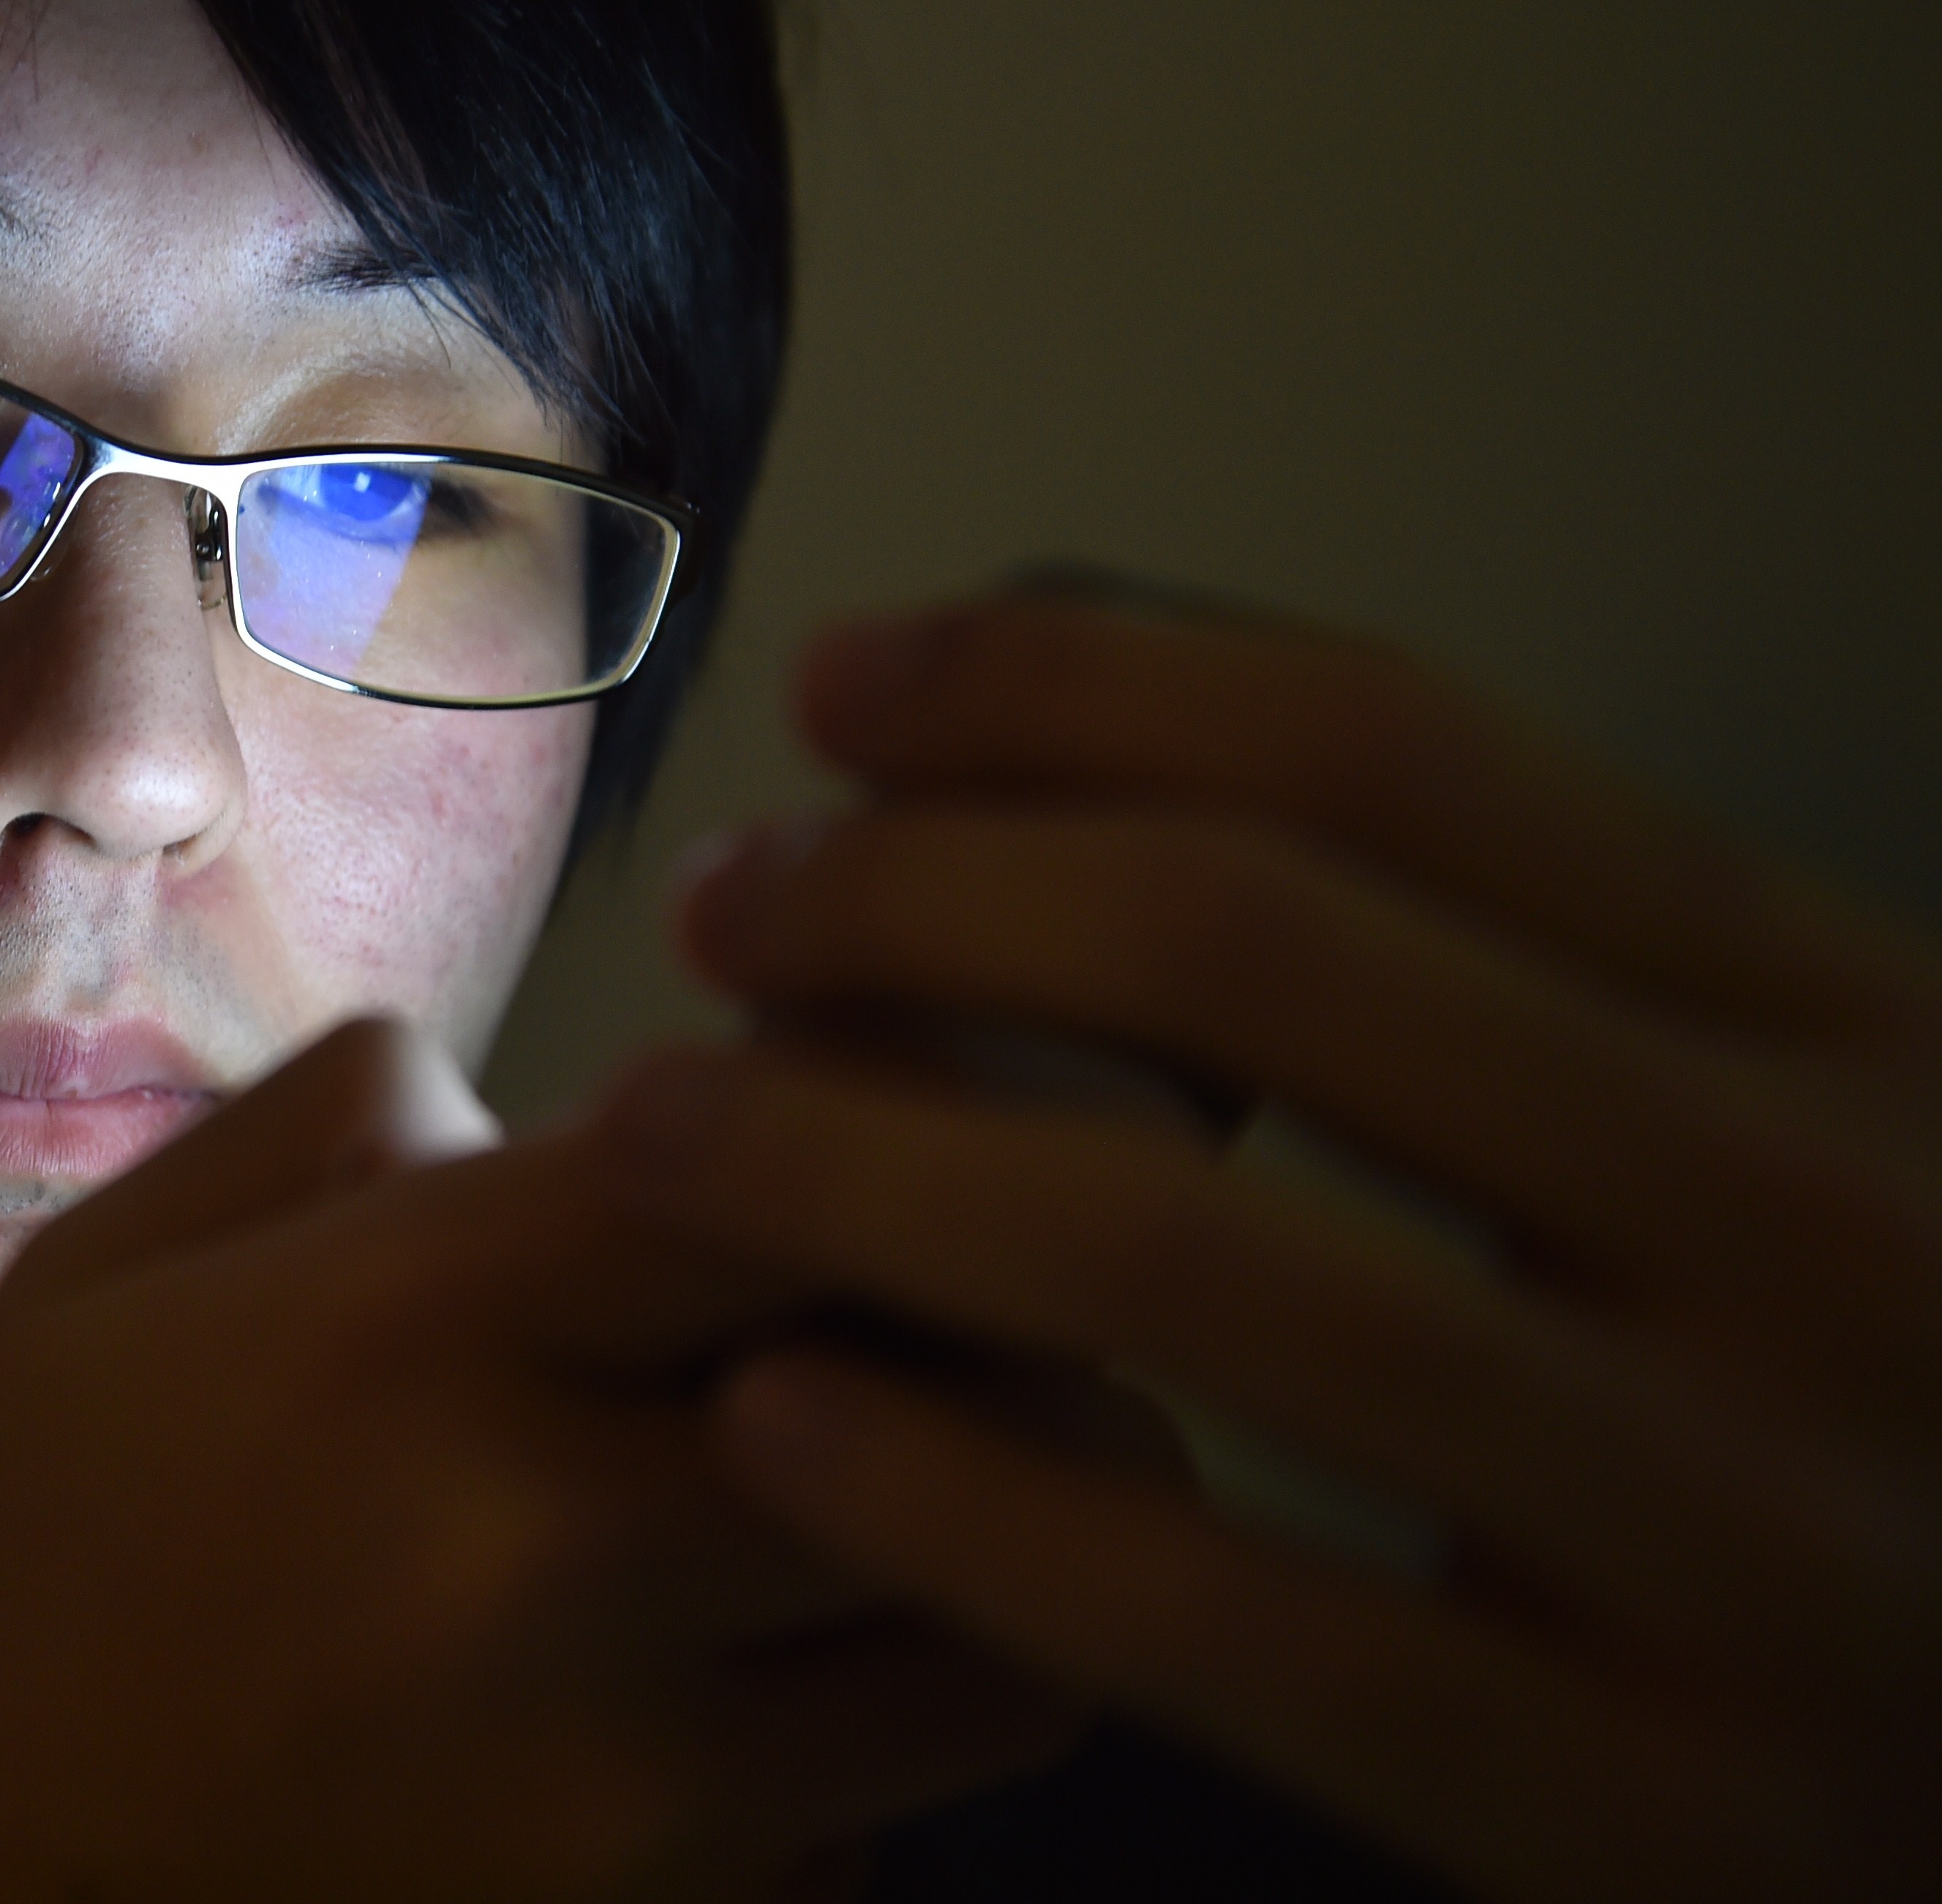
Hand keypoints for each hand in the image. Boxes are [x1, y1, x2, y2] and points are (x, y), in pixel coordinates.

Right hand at [0, 1018, 1080, 1902]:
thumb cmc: (21, 1556)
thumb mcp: (115, 1268)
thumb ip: (349, 1116)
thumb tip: (587, 1095)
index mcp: (414, 1324)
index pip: (804, 1154)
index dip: (896, 1105)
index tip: (881, 1106)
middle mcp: (552, 1544)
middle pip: (989, 1395)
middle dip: (1006, 1329)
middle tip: (958, 1302)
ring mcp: (627, 1784)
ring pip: (1004, 1640)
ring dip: (988, 1553)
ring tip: (878, 1506)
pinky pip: (889, 1828)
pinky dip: (868, 1754)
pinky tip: (752, 1701)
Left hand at [615, 590, 1941, 1897]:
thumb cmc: (1904, 1419)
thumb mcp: (1801, 1125)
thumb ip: (1518, 950)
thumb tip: (1077, 721)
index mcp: (1865, 1029)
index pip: (1393, 755)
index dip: (1067, 688)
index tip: (849, 685)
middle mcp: (1833, 1237)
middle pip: (1256, 950)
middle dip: (917, 893)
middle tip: (727, 903)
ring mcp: (1752, 1542)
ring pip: (1192, 1257)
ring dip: (854, 1158)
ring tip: (659, 1123)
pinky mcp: (1654, 1812)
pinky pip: (1231, 1620)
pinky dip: (960, 1497)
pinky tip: (774, 1411)